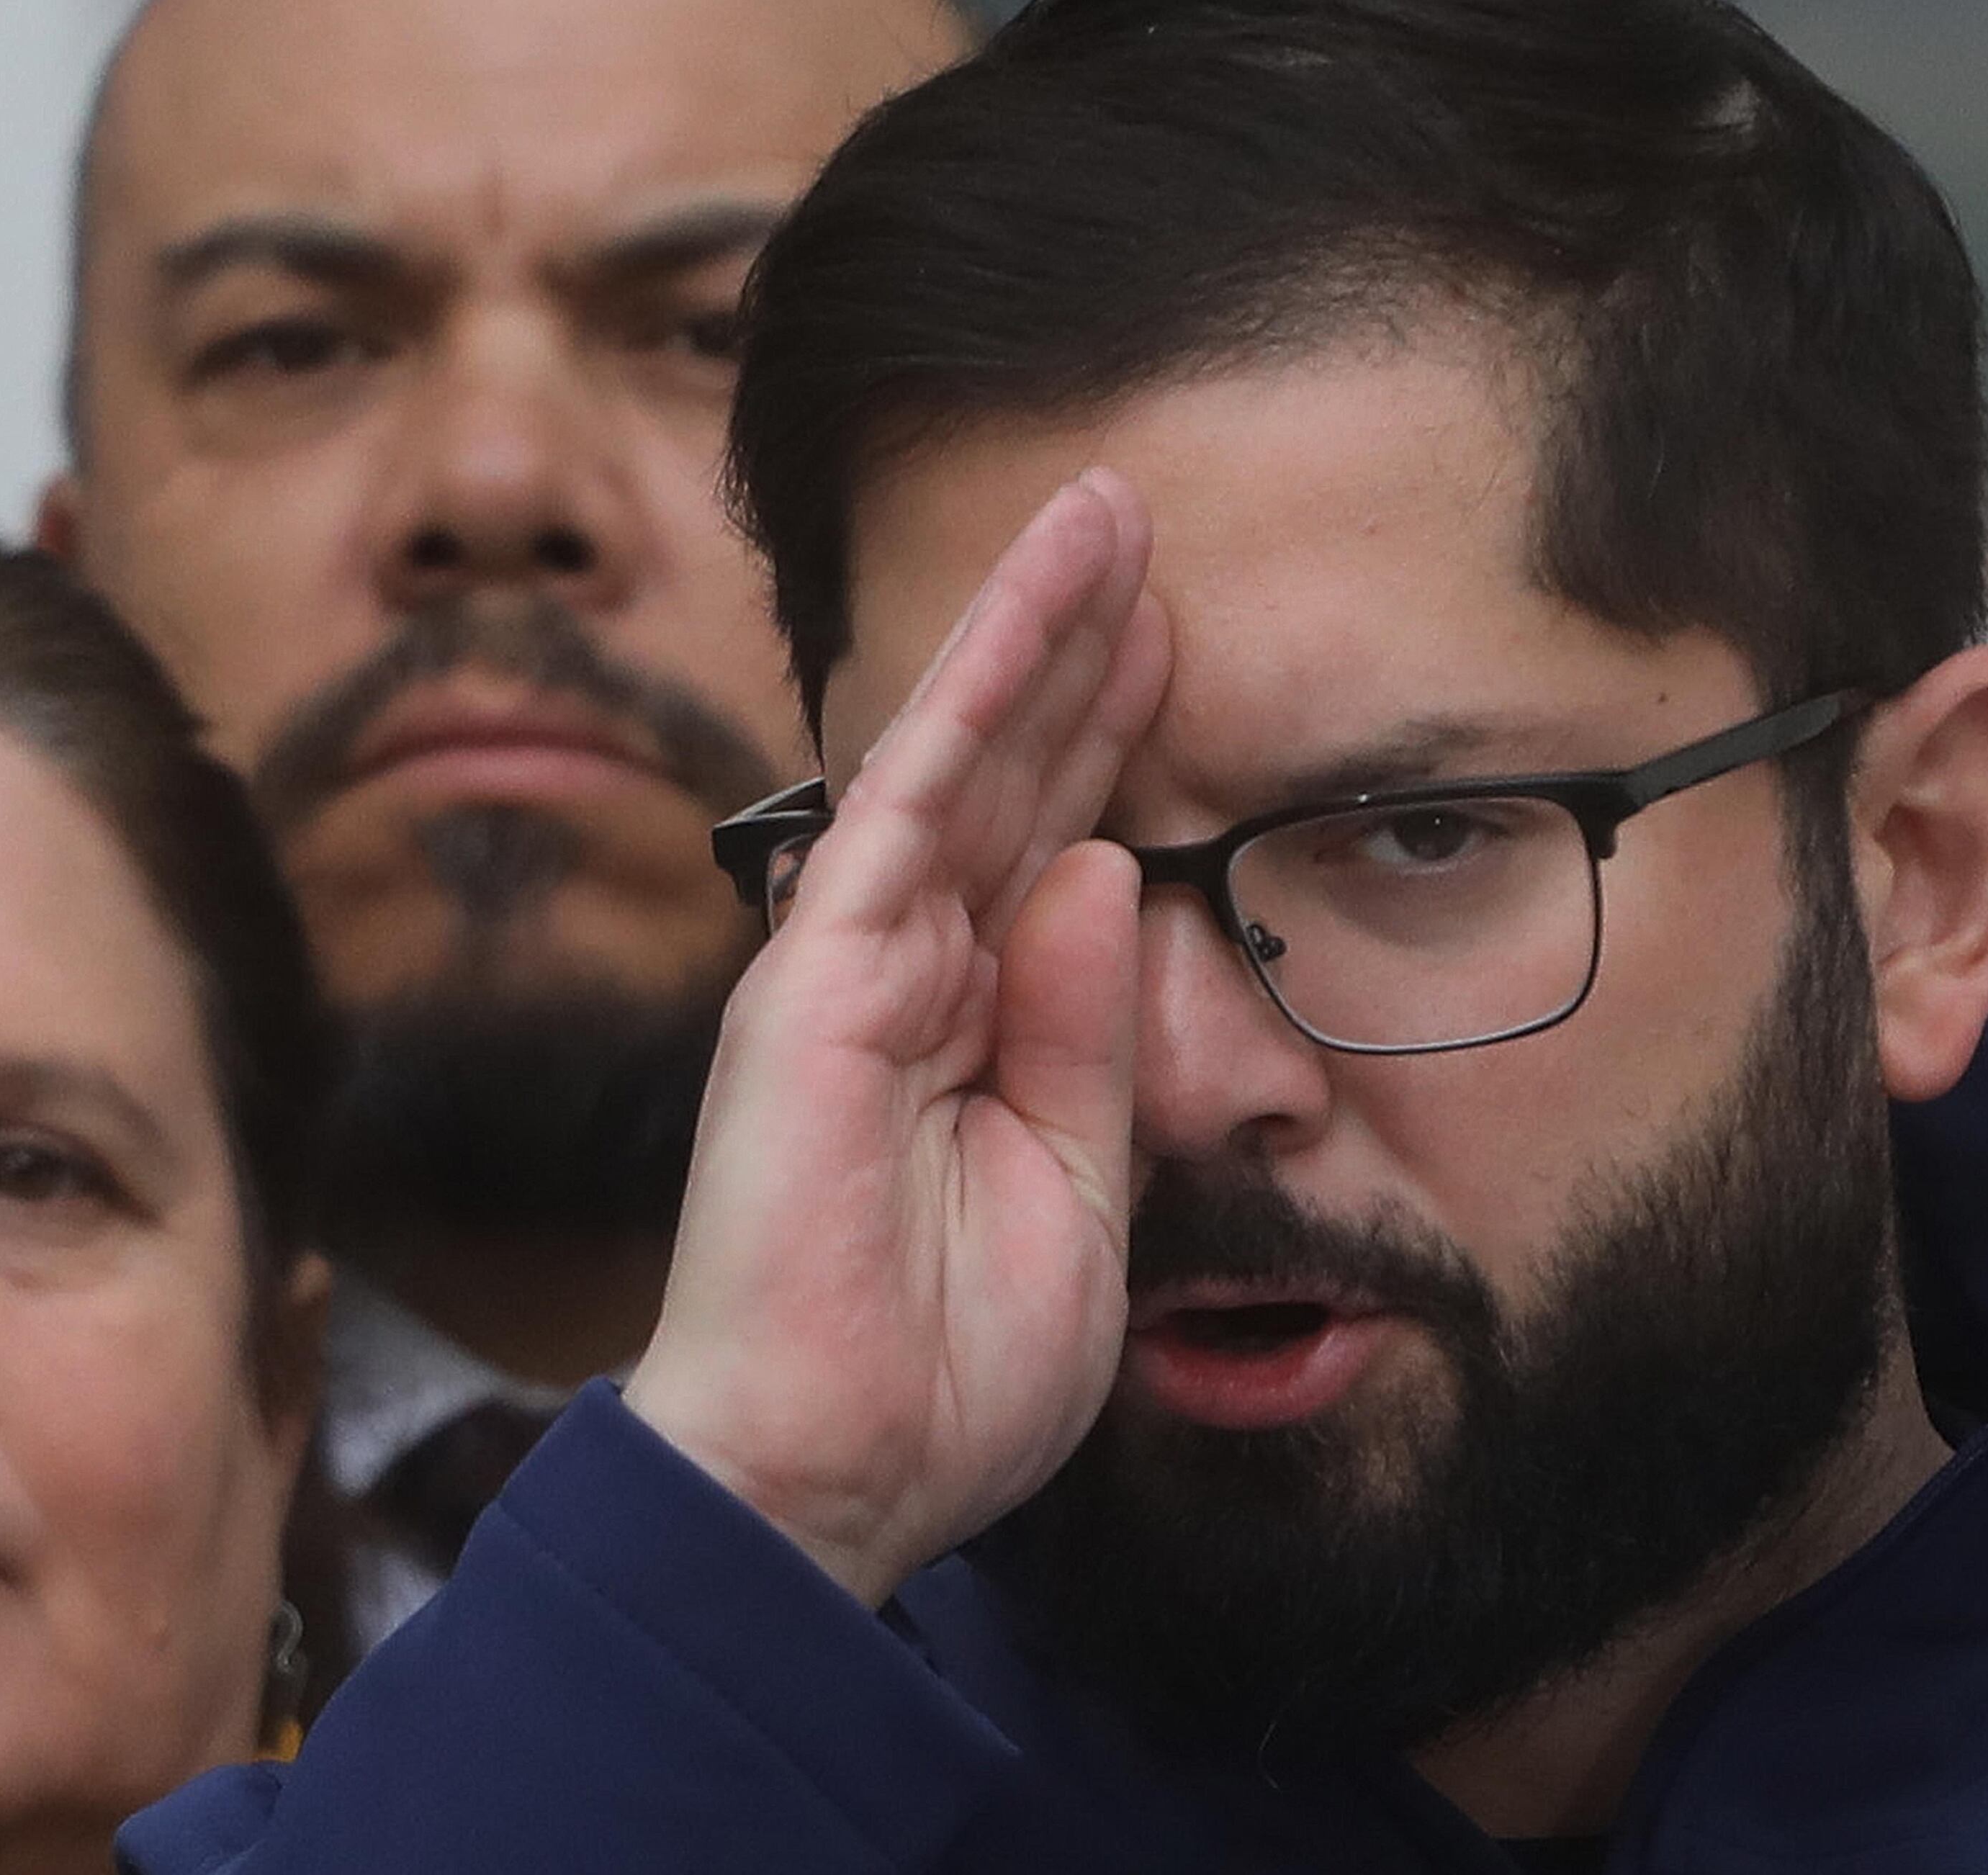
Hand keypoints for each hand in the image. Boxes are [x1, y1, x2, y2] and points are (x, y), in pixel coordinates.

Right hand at [627, 471, 1169, 1605]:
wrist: (833, 1478)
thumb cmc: (939, 1372)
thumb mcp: (1079, 1194)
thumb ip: (1093, 1032)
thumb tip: (1110, 869)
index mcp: (971, 1033)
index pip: (1049, 847)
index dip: (1107, 737)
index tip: (1169, 636)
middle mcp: (909, 977)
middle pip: (1010, 775)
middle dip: (1077, 646)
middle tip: (1139, 520)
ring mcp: (856, 967)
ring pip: (961, 758)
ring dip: (1033, 627)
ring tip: (1103, 509)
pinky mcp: (818, 978)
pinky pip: (912, 806)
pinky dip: (974, 697)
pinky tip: (1036, 606)